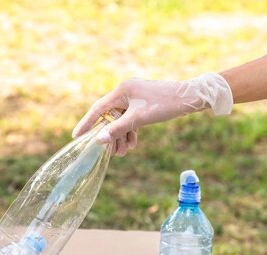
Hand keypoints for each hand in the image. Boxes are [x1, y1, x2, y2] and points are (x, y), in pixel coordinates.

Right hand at [72, 73, 232, 155]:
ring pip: (121, 121)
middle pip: (110, 117)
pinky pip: (131, 120)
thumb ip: (118, 129)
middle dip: (110, 136)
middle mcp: (126, 92)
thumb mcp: (139, 119)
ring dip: (121, 137)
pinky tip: (131, 145)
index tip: (76, 137)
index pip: (98, 109)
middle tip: (110, 153)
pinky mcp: (143, 105)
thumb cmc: (165, 104)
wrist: (190, 98)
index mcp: (122, 90)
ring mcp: (135, 98)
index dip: (86, 123)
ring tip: (123, 152)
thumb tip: (99, 140)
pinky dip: (130, 132)